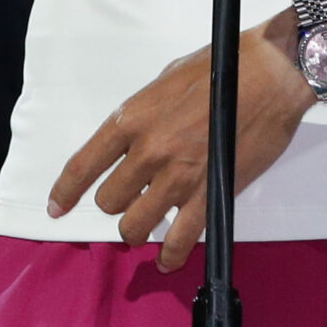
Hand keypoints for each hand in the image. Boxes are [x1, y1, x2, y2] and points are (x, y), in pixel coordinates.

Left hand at [48, 11, 316, 272]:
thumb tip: (133, 141)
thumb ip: (143, 116)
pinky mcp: (209, 196)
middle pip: (109, 201)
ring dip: (137, 228)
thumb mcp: (165, 82)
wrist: (269, 75)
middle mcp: (148, 152)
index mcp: (132, 119)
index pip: (83, 166)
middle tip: (132, 196)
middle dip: (117, 201)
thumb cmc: (221, 68)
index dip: (65, 193)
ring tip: (147, 222)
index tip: (57, 208)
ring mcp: (178, 178)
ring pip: (135, 226)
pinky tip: (168, 259)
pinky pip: (178, 241)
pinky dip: (170, 256)